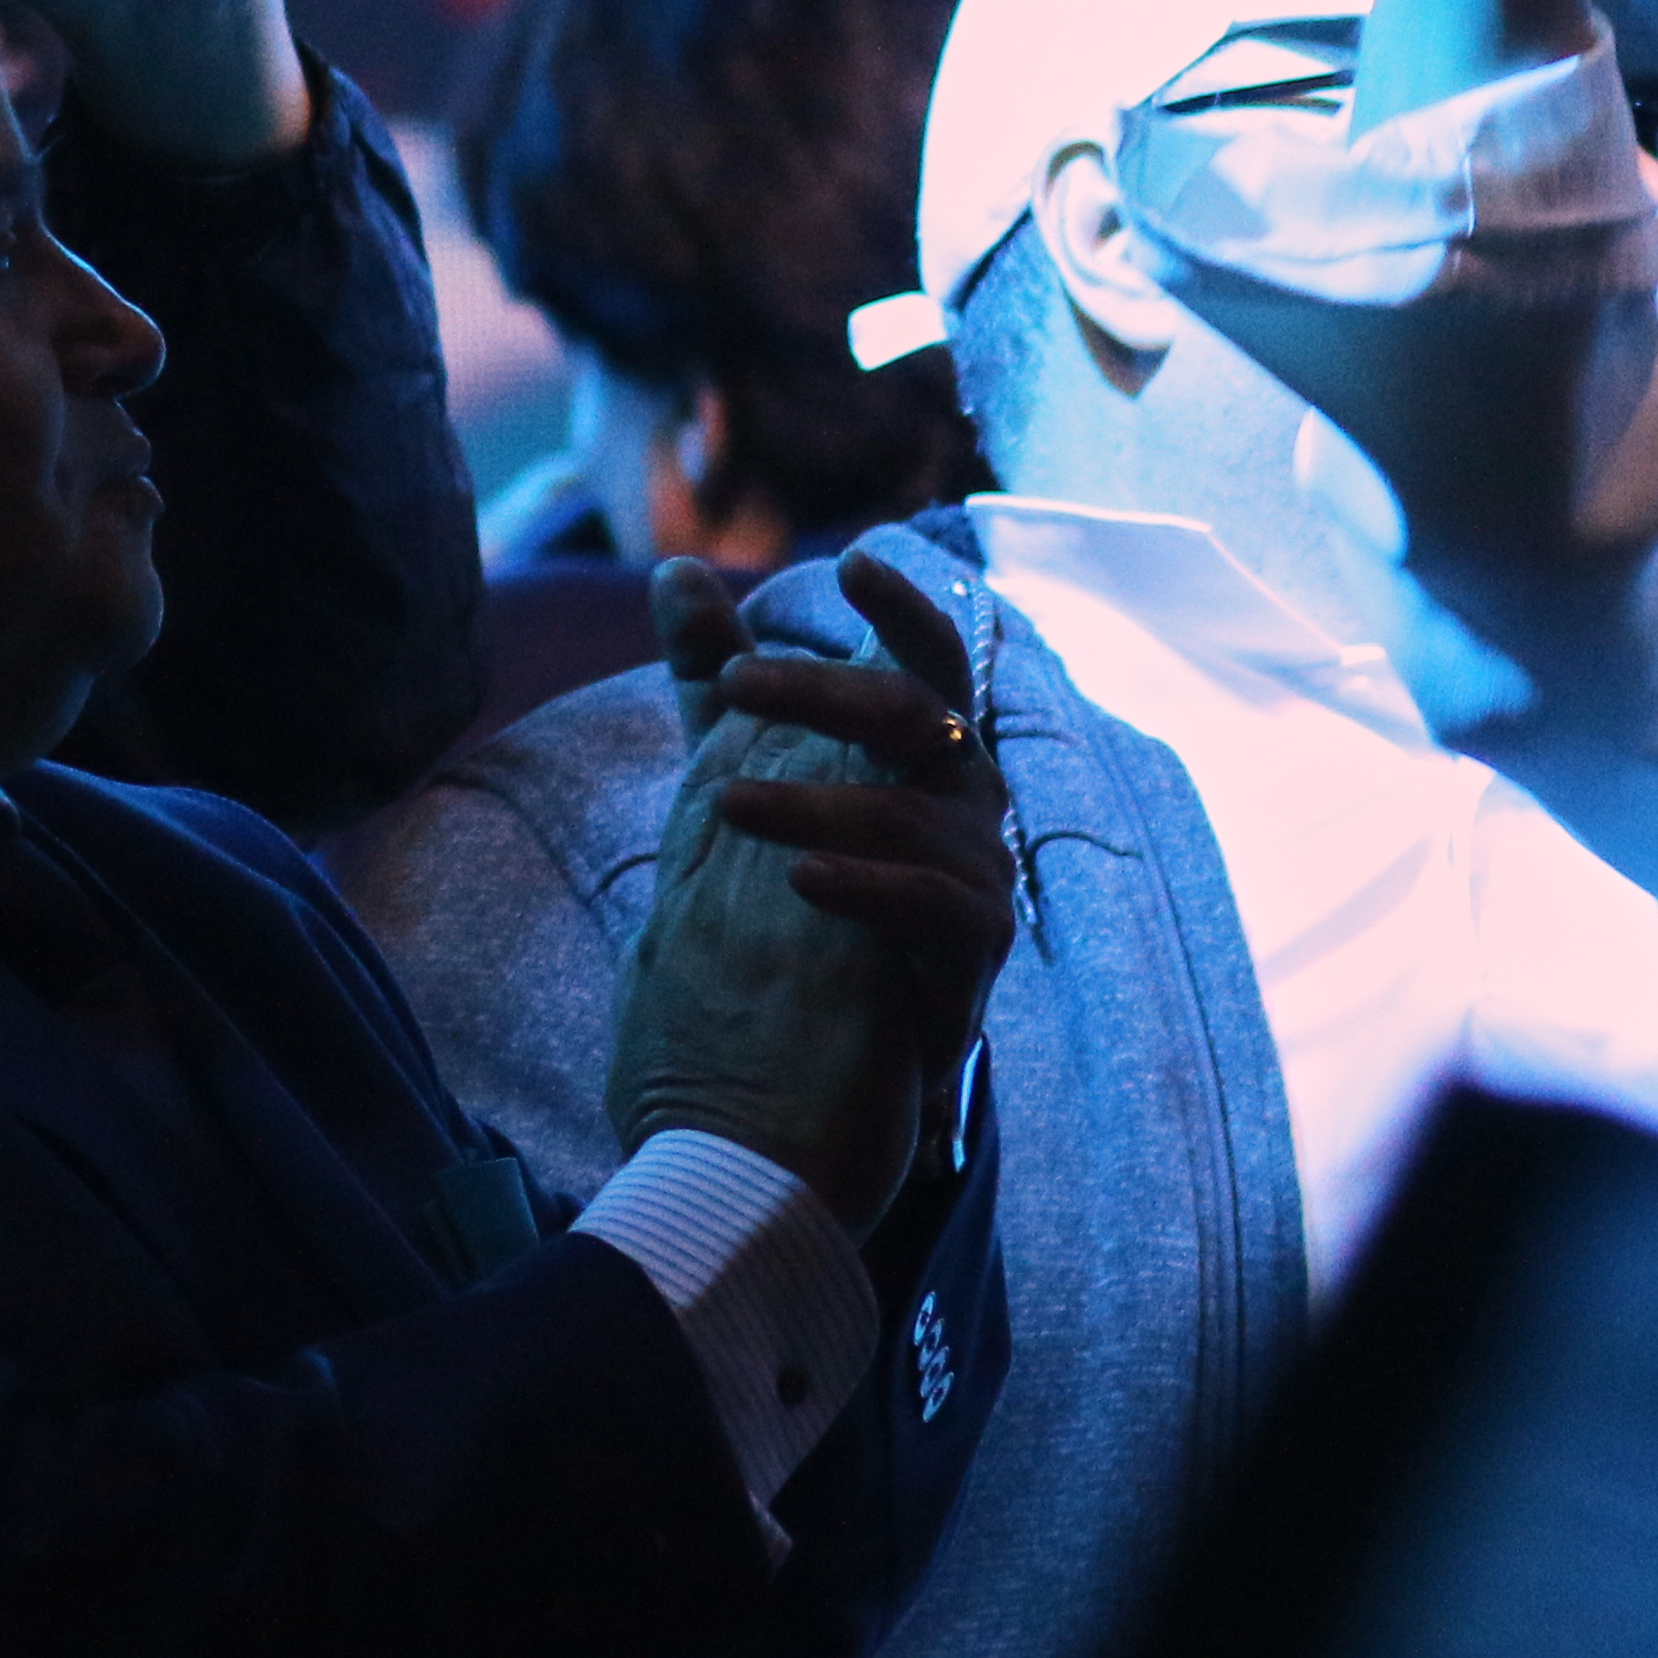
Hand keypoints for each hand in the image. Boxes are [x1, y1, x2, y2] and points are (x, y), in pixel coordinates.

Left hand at [608, 549, 1017, 1237]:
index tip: (851, 563)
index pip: (932, 664)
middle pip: (928, 718)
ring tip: (718, 808)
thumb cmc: (781, 922)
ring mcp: (978, 888)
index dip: (905, 612)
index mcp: (920, 764)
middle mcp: (966, 813)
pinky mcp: (970, 965)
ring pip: (920, 812)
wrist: (788, 1094)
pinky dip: (867, 884)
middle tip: (734, 690)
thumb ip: (715, 686)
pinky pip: (936, 905)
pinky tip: (798, 881)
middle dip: (832, 695)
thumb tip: (679, 569)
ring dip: (816, 801)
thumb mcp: (734, 783)